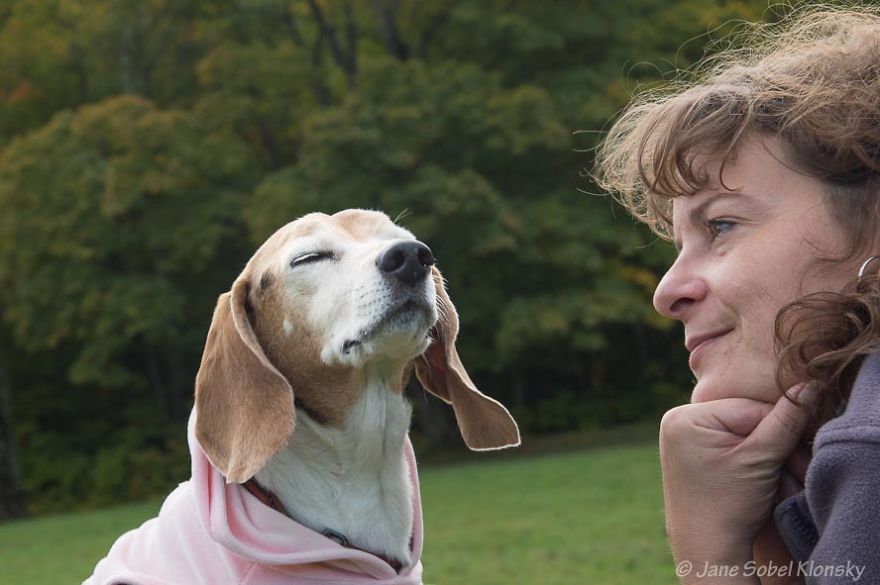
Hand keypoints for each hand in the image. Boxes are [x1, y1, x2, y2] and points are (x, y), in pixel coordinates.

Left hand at [660, 385, 809, 583]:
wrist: (707, 547)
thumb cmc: (730, 506)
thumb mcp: (761, 459)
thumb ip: (786, 420)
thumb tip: (810, 386)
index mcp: (685, 417)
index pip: (751, 407)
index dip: (779, 429)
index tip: (793, 455)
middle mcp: (677, 420)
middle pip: (744, 416)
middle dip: (769, 440)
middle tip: (786, 466)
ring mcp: (681, 435)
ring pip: (740, 429)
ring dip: (761, 448)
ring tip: (770, 474)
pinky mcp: (690, 449)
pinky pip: (727, 439)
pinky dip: (746, 454)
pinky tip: (753, 474)